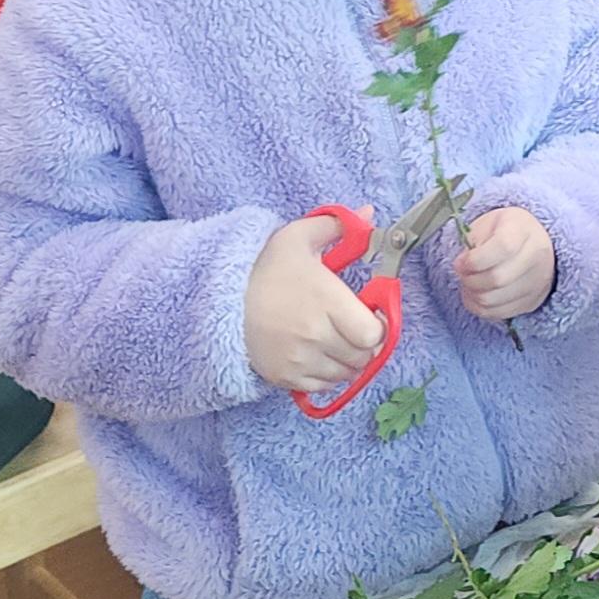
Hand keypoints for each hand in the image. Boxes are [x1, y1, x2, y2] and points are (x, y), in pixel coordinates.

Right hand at [243, 213, 391, 398]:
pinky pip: (323, 386)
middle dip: (364, 344)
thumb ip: (338, 226)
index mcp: (325, 301)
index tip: (369, 316)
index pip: (373, 334)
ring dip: (347, 360)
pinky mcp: (285, 377)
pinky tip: (318, 354)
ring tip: (335, 340)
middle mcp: (315, 335)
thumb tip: (370, 212)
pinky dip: (327, 374)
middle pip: (362, 357)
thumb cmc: (265, 267)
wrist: (221, 298)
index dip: (377, 327)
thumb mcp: (298, 237)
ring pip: (346, 374)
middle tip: (353, 328)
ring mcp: (299, 360)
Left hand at [456, 206, 555, 322]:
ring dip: (472, 294)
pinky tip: (475, 294)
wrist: (532, 242)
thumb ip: (474, 241)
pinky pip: (496, 313)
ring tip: (468, 282)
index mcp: (524, 229)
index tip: (461, 261)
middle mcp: (537, 256)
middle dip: (470, 279)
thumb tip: (463, 267)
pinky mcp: (531, 302)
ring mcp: (537, 282)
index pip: (503, 247)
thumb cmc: (503, 230)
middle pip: (498, 278)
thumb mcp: (487, 223)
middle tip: (462, 273)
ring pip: (494, 300)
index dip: (475, 259)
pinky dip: (478, 307)